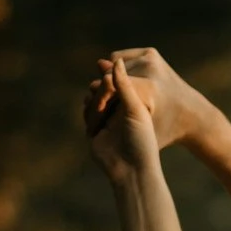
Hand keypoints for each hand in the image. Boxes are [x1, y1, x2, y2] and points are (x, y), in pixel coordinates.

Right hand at [84, 57, 160, 184]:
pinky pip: (88, 111)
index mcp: (137, 99)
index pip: (115, 82)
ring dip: (94, 107)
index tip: (108, 93)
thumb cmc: (141, 141)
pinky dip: (89, 115)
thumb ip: (125, 86)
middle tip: (108, 113)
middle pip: (103, 89)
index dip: (108, 86)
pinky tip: (95, 126)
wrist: (132, 171)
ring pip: (94, 99)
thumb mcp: (135, 111)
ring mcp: (111, 116)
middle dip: (100, 97)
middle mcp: (124, 106)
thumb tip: (115, 59)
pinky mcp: (98, 127)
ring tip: (102, 121)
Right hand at [89, 47, 211, 149]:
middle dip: (106, 89)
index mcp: (147, 89)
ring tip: (119, 97)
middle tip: (108, 106)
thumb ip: (114, 104)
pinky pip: (122, 58)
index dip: (100, 98)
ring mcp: (150, 57)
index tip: (98, 111)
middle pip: (111, 74)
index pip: (108, 85)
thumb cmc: (164, 130)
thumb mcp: (138, 127)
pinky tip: (127, 86)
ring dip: (113, 79)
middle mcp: (149, 68)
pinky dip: (121, 70)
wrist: (192, 116)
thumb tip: (95, 70)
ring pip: (114, 65)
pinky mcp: (151, 52)